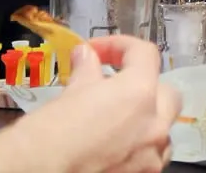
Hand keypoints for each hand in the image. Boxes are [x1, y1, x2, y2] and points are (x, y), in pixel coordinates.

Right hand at [0, 36, 180, 172]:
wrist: (39, 172)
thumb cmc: (52, 131)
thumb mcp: (71, 92)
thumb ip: (88, 69)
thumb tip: (87, 55)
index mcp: (139, 93)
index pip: (145, 54)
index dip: (119, 46)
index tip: (95, 51)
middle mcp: (155, 124)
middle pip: (166, 93)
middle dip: (143, 85)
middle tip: (113, 87)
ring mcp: (153, 155)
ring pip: (163, 129)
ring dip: (145, 119)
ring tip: (115, 120)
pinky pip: (153, 156)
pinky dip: (139, 147)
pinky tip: (114, 147)